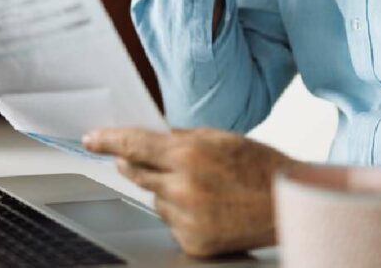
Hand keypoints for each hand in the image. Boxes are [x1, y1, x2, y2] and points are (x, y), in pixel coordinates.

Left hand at [83, 128, 294, 256]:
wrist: (290, 206)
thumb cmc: (260, 167)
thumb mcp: (220, 138)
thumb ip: (179, 138)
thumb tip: (145, 139)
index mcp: (189, 155)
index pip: (134, 144)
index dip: (108, 140)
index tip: (90, 139)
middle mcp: (184, 187)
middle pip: (135, 173)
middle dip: (134, 164)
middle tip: (142, 160)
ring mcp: (187, 218)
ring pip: (154, 199)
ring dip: (166, 190)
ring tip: (203, 188)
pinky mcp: (193, 241)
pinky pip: (171, 222)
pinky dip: (181, 214)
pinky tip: (208, 208)